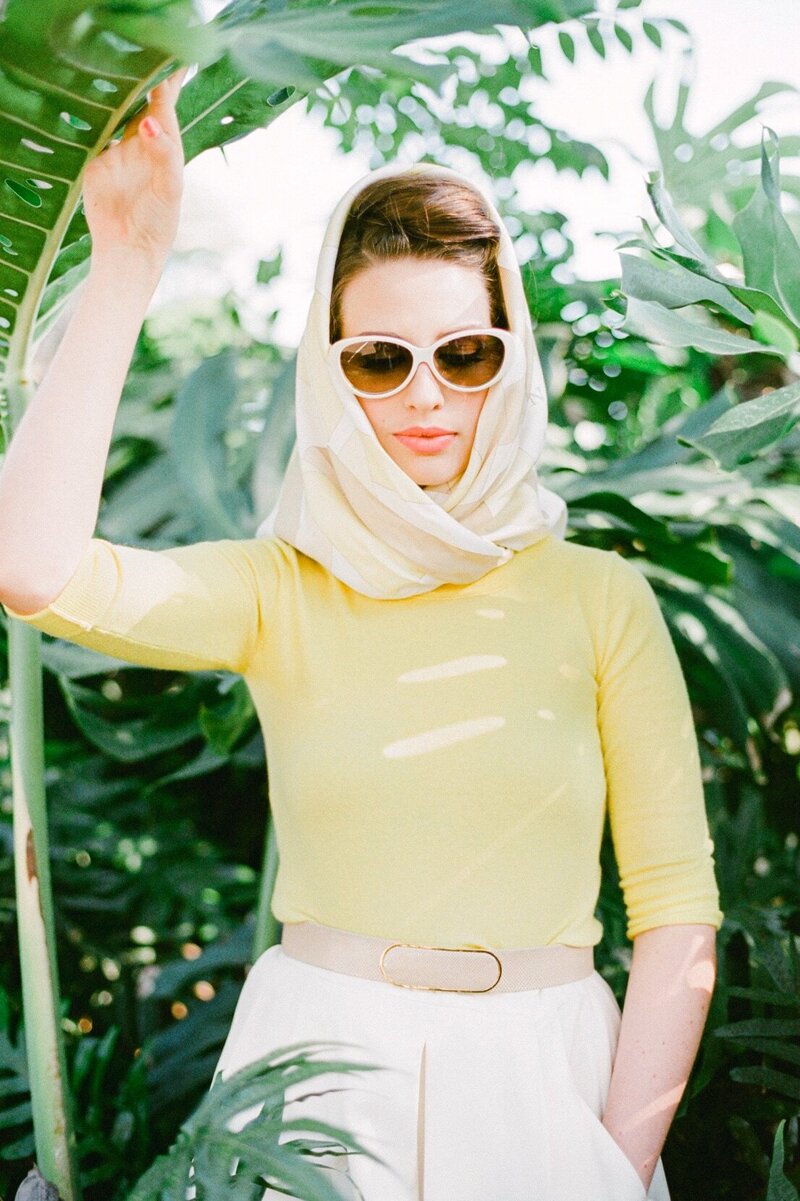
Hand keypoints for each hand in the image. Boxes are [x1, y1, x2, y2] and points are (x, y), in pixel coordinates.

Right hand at [82, 65, 188, 267]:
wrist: (129, 249)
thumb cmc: (159, 222)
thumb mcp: (169, 188)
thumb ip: (164, 154)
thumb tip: (151, 123)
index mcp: (165, 145)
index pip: (164, 103)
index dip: (164, 79)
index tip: (163, 54)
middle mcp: (141, 142)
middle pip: (140, 99)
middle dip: (141, 76)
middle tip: (140, 46)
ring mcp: (116, 148)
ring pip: (115, 109)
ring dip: (115, 89)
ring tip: (114, 61)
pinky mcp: (94, 158)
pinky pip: (91, 128)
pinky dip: (90, 111)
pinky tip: (88, 93)